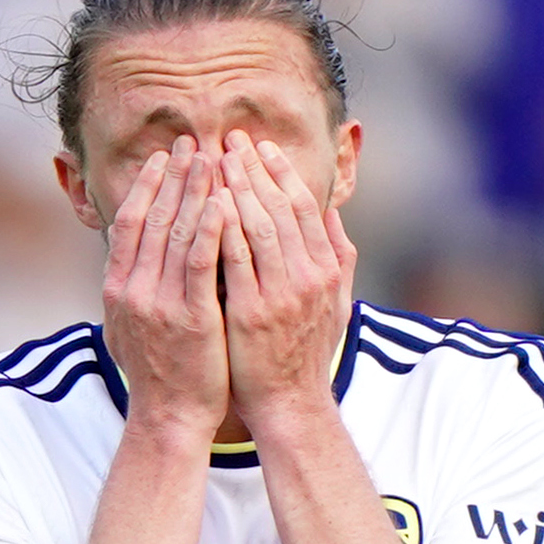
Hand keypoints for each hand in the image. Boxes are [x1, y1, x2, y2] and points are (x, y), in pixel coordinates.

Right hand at [99, 140, 233, 443]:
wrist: (169, 419)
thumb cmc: (158, 374)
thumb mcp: (129, 326)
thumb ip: (132, 288)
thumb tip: (129, 254)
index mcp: (117, 289)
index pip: (131, 222)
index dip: (147, 185)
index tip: (164, 156)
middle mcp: (133, 291)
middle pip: (154, 217)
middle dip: (174, 176)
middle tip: (192, 141)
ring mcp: (160, 304)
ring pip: (178, 233)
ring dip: (196, 190)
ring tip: (214, 158)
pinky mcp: (190, 318)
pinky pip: (201, 263)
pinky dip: (212, 228)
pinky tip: (225, 201)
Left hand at [214, 136, 357, 443]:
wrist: (289, 405)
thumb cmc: (304, 353)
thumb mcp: (335, 302)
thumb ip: (337, 256)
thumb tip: (332, 214)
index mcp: (327, 268)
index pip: (302, 205)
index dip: (280, 171)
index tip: (258, 145)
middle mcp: (309, 276)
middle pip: (279, 207)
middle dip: (254, 168)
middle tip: (229, 138)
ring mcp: (282, 295)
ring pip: (258, 227)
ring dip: (236, 188)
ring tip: (213, 160)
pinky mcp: (253, 314)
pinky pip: (235, 261)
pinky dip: (222, 228)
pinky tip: (206, 204)